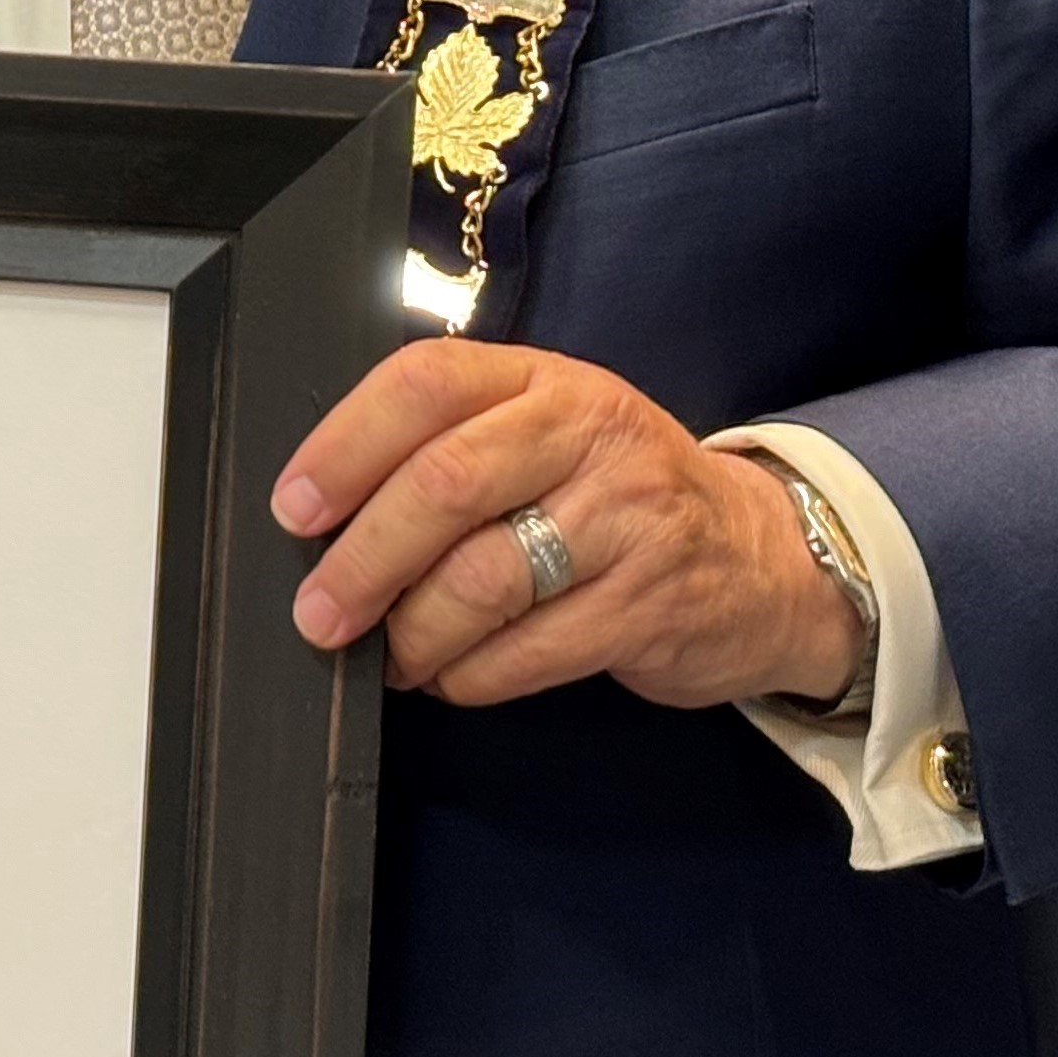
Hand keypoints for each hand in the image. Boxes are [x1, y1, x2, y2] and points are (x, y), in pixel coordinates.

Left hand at [273, 339, 861, 709]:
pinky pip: (529, 651)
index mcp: (541, 380)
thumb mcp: (546, 435)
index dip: (345, 446)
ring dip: (413, 632)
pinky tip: (450, 675)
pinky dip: (468, 675)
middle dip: (363, 560)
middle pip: (445, 485)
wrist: (764, 557)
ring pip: (483, 579)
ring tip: (389, 655)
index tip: (293, 509)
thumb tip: (322, 516)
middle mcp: (587, 434)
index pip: (425, 383)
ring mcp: (628, 518)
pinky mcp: (650, 604)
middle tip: (319, 614)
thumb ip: (450, 447)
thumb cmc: (614, 493)